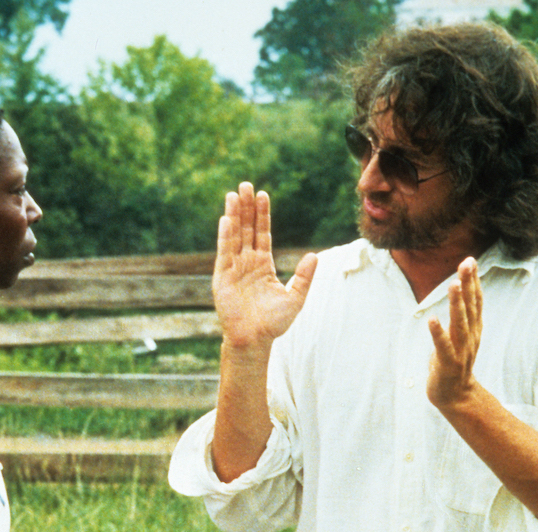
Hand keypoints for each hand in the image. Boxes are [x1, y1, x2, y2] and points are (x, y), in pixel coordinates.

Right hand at [214, 182, 316, 350]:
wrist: (254, 339)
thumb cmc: (274, 323)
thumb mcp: (295, 298)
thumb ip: (304, 277)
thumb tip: (314, 256)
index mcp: (263, 265)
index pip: (262, 234)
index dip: (262, 215)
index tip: (263, 195)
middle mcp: (247, 262)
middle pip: (247, 229)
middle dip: (247, 207)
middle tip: (246, 185)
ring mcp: (234, 268)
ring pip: (235, 236)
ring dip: (234, 215)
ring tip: (234, 194)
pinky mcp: (223, 277)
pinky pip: (224, 252)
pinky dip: (225, 235)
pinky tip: (226, 219)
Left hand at [427, 257, 481, 411]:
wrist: (456, 396)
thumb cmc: (454, 362)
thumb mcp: (461, 336)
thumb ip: (462, 315)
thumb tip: (460, 288)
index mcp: (474, 329)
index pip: (476, 301)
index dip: (473, 281)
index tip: (470, 260)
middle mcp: (470, 337)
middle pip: (471, 307)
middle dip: (468, 284)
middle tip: (466, 263)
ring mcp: (461, 351)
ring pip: (459, 323)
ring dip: (456, 303)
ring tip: (453, 284)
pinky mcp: (448, 364)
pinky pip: (443, 346)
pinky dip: (437, 333)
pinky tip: (431, 319)